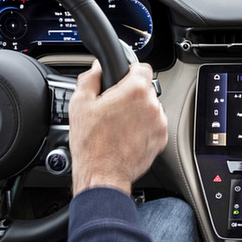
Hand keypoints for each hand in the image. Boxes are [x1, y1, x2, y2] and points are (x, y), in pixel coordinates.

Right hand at [68, 60, 167, 195]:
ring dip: (139, 111)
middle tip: (114, 106)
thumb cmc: (91, 144)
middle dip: (132, 94)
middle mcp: (152, 105)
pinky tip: (127, 135)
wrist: (102, 174)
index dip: (130, 71)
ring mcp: (159, 123)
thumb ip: (90, 78)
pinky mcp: (161, 139)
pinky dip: (144, 127)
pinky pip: (155, 125)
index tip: (123, 77)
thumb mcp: (80, 104)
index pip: (142, 67)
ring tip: (120, 124)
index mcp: (134, 91)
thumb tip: (97, 68)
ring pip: (151, 107)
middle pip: (146, 89)